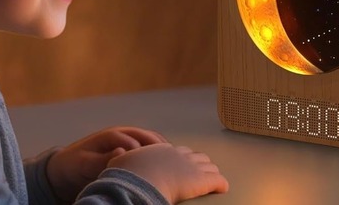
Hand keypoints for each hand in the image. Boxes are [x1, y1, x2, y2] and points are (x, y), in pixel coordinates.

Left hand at [46, 126, 166, 200]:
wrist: (66, 169)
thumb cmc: (73, 166)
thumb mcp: (82, 164)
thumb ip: (100, 159)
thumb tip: (122, 151)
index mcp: (111, 135)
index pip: (133, 139)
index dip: (143, 150)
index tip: (152, 162)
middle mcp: (123, 135)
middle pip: (147, 136)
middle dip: (159, 147)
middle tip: (173, 160)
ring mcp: (129, 141)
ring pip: (152, 141)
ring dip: (163, 150)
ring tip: (177, 162)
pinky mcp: (132, 150)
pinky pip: (150, 149)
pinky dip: (161, 155)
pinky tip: (169, 166)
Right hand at [107, 143, 228, 203]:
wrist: (139, 181)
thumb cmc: (126, 175)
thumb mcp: (120, 161)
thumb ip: (121, 157)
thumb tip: (115, 153)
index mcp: (162, 150)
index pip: (177, 152)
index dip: (181, 160)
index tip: (181, 167)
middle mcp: (180, 155)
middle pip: (197, 156)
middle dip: (200, 164)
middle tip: (200, 173)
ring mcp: (192, 166)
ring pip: (210, 167)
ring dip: (211, 173)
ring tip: (213, 180)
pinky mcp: (203, 180)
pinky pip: (218, 181)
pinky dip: (221, 184)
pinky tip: (222, 189)